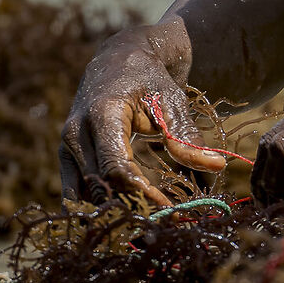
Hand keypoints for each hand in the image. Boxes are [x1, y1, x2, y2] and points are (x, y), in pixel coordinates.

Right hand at [58, 21, 233, 207]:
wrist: (117, 58)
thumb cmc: (148, 78)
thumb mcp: (171, 100)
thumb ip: (186, 136)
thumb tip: (217, 164)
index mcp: (102, 114)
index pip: (117, 168)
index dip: (142, 194)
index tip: (170, 209)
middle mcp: (76, 133)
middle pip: (99, 187)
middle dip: (132, 208)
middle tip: (164, 222)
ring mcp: (67, 146)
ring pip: (83, 197)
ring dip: (113, 214)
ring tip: (146, 224)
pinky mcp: (67, 157)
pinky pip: (75, 193)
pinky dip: (97, 209)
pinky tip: (124, 217)